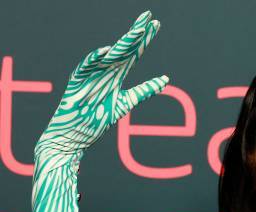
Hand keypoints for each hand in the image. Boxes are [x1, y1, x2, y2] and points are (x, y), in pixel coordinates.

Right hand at [35, 11, 168, 157]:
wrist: (75, 134)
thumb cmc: (97, 119)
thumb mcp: (126, 103)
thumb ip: (144, 90)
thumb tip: (165, 80)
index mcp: (117, 74)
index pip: (134, 52)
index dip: (145, 39)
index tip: (156, 24)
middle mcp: (106, 70)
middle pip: (125, 48)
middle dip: (137, 33)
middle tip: (150, 18)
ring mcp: (92, 74)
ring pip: (111, 55)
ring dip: (124, 43)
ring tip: (138, 31)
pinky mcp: (78, 81)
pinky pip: (87, 67)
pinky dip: (96, 59)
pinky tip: (108, 51)